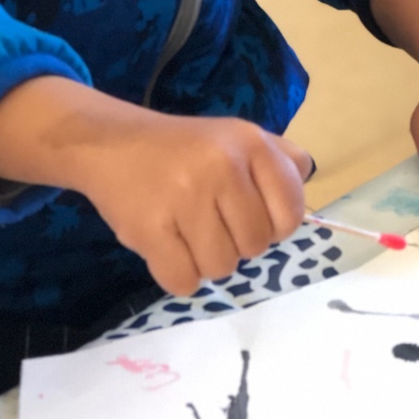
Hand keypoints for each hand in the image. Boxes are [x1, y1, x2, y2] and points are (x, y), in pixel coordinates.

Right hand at [0, 78, 311, 296]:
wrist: (111, 143)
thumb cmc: (183, 147)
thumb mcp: (235, 136)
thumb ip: (277, 157)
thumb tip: (307, 178)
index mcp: (250, 143)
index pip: (290, 213)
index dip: (274, 226)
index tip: (249, 216)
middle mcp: (222, 166)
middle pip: (256, 246)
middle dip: (236, 243)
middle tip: (210, 220)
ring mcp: (185, 197)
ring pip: (222, 267)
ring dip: (205, 260)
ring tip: (186, 230)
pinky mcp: (150, 228)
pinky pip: (184, 281)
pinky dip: (177, 274)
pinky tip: (167, 244)